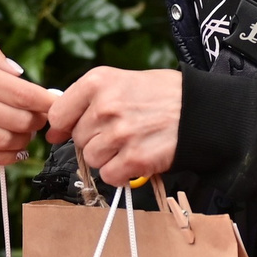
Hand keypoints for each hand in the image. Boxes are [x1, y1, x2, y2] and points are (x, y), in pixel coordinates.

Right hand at [0, 29, 49, 165]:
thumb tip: (19, 74)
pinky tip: (9, 149)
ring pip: (9, 144)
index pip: (28, 95)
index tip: (55, 101)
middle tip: (37, 114)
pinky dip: (5, 157)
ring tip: (22, 130)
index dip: (50, 102)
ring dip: (24, 140)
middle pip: (24, 122)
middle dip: (38, 120)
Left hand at [48, 67, 182, 184]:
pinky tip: (136, 158)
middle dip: (95, 140)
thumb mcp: (121, 81)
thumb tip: (54, 131)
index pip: (57, 114)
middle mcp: (105, 106)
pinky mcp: (135, 158)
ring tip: (131, 143)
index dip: (65, 126)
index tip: (73, 129)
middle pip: (78, 139)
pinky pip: (110, 175)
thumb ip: (85, 101)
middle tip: (121, 131)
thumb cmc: (163, 94)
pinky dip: (121, 173)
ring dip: (109, 157)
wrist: (201, 109)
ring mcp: (120, 134)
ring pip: (92, 159)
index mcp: (98, 82)